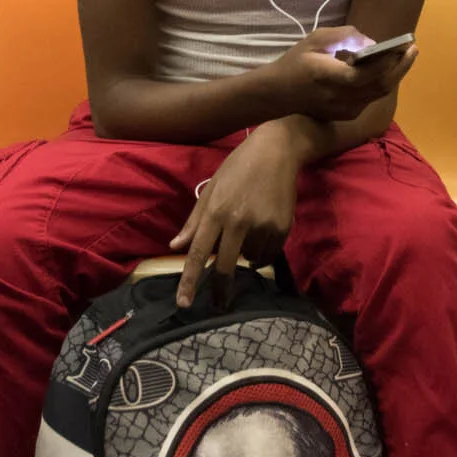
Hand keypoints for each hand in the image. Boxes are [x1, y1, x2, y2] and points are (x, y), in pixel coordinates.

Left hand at [170, 127, 300, 308]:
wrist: (277, 150)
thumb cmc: (238, 168)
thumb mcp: (211, 190)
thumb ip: (194, 222)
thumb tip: (175, 246)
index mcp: (216, 211)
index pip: (198, 253)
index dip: (189, 281)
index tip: (184, 304)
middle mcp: (238, 220)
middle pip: (224, 266)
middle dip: (220, 290)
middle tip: (219, 305)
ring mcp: (262, 225)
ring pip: (250, 259)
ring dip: (245, 255)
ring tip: (249, 229)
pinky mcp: (282, 227)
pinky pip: (268, 254)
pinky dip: (263, 251)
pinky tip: (262, 231)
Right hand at [260, 27, 417, 124]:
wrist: (279, 94)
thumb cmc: (296, 62)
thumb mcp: (316, 40)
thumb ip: (345, 37)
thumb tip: (372, 43)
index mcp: (330, 78)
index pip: (367, 74)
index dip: (388, 61)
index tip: (402, 45)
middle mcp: (341, 98)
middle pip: (380, 86)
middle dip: (400, 67)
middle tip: (412, 49)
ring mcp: (345, 110)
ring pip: (379, 93)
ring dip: (394, 75)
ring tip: (405, 56)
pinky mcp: (348, 114)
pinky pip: (371, 98)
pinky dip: (381, 83)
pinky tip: (386, 69)